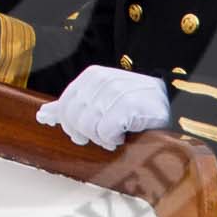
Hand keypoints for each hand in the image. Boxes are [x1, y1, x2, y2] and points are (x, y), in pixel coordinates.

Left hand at [36, 65, 171, 149]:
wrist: (172, 100)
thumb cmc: (136, 103)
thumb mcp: (101, 98)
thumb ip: (73, 105)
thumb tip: (43, 113)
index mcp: (91, 76)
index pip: (64, 104)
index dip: (70, 124)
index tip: (82, 132)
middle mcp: (101, 81)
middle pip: (73, 118)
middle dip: (84, 133)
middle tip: (100, 136)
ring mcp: (114, 92)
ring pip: (87, 127)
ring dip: (100, 138)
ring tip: (114, 134)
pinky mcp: (127, 107)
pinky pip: (105, 133)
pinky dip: (112, 140)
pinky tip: (122, 136)